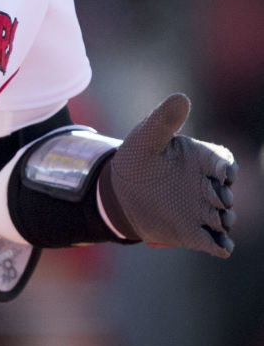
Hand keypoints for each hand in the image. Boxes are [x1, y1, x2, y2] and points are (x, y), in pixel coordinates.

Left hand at [98, 93, 236, 257]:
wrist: (119, 192)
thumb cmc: (137, 160)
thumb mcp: (145, 137)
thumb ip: (164, 120)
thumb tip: (182, 98)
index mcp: (203, 160)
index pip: (224, 163)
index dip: (226, 168)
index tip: (223, 172)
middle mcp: (209, 186)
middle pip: (226, 193)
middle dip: (225, 197)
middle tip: (219, 198)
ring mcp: (203, 211)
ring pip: (224, 218)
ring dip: (224, 221)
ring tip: (219, 221)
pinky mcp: (193, 232)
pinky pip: (214, 242)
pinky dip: (220, 246)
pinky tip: (221, 248)